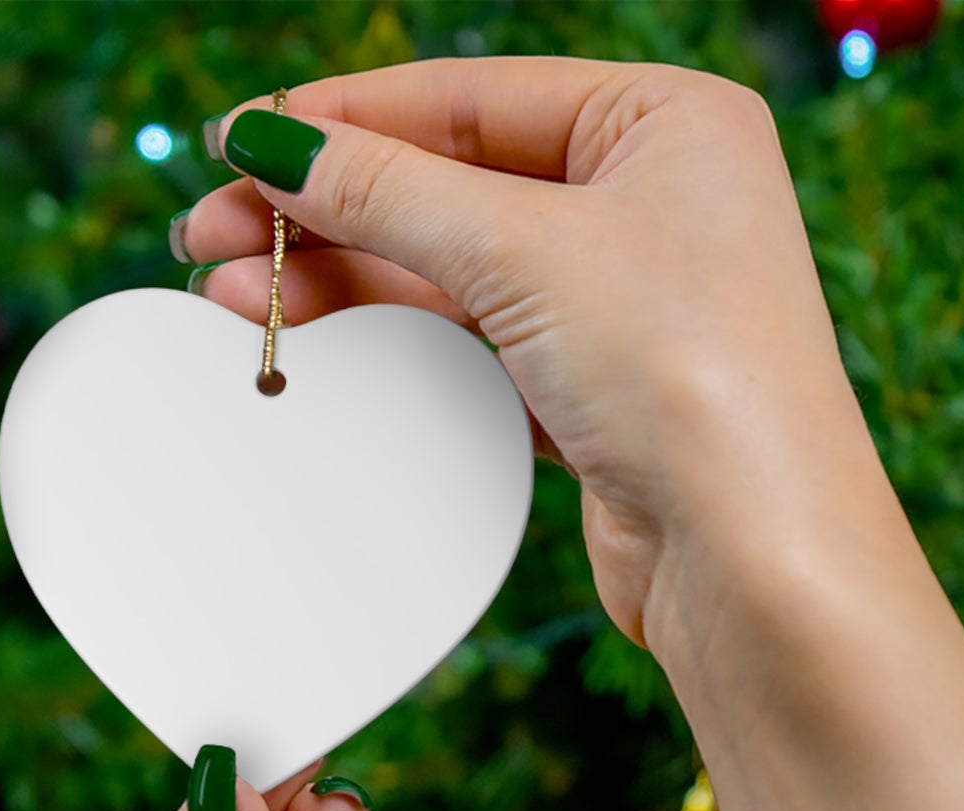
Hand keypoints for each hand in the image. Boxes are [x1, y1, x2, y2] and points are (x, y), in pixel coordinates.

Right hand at [177, 57, 877, 654]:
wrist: (754, 560)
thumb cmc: (686, 376)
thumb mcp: (525, 251)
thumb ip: (390, 190)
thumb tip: (273, 141)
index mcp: (667, 122)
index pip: (472, 98)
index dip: (345, 118)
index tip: (237, 140)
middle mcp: (653, 203)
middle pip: (453, 184)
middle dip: (328, 210)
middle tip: (209, 234)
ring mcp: (626, 302)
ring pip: (458, 270)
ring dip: (348, 280)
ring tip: (234, 298)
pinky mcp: (599, 392)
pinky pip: (477, 345)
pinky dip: (400, 343)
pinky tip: (322, 343)